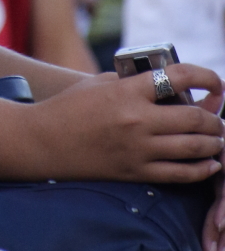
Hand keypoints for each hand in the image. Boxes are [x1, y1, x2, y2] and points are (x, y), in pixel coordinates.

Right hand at [29, 64, 224, 182]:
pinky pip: (180, 174)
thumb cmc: (69, 106)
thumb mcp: (100, 82)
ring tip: (217, 139)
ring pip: (193, 147)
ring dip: (213, 142)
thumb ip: (133, 82)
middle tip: (218, 117)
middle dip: (215, 118)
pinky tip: (210, 164)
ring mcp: (138, 149)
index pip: (179, 77)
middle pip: (194, 118)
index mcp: (128, 91)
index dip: (206, 77)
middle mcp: (137, 120)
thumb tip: (166, 87)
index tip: (215, 83)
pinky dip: (202, 169)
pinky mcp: (135, 172)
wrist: (44, 141)